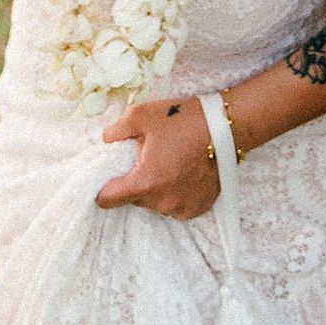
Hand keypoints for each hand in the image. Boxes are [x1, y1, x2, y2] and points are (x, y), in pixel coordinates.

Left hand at [94, 98, 222, 219]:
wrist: (225, 128)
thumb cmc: (182, 120)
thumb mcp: (141, 116)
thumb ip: (115, 130)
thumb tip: (105, 140)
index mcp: (145, 182)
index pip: (108, 200)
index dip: (101, 190)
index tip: (104, 180)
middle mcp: (163, 202)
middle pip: (134, 199)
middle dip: (135, 181)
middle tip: (147, 158)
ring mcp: (182, 208)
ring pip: (155, 203)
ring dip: (156, 188)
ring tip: (168, 163)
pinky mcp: (198, 208)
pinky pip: (175, 206)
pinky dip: (174, 193)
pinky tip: (181, 173)